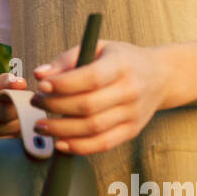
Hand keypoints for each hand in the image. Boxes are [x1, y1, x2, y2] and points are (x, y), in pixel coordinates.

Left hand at [29, 39, 171, 154]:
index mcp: (122, 65)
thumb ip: (68, 59)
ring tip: (40, 125)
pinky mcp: (132, 131)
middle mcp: (130, 91)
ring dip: (61, 130)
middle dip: (55, 107)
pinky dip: (78, 147)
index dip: (63, 84)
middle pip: (88, 106)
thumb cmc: (121, 59)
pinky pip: (102, 144)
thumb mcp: (98, 47)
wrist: (161, 76)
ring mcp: (133, 114)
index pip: (91, 77)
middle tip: (35, 103)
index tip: (41, 85)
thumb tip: (40, 75)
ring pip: (93, 128)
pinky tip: (59, 143)